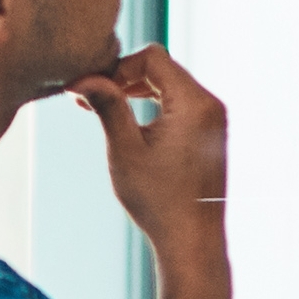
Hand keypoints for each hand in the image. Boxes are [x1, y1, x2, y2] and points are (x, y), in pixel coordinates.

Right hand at [71, 44, 227, 260]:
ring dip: (137, 90)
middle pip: (163, 69)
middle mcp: (211, 105)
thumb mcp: (125, 149)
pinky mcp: (212, 134)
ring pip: (171, 85)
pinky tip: (129, 120)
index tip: (91, 89)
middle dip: (125, 78)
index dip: (117, 67)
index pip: (152, 58)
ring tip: (103, 105)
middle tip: (89, 97)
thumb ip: (108, 106)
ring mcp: (215, 120)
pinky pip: (181, 104)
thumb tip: (83, 77)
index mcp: (194, 103)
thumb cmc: (158, 200)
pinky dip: (155, 105)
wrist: (192, 240)